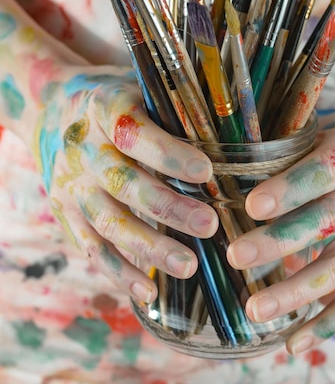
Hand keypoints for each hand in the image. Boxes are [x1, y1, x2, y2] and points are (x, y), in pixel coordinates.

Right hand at [37, 65, 217, 302]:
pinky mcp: (65, 213)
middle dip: (168, 207)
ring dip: (149, 246)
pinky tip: (149, 292)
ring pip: (109, 222)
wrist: (51, 113)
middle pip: (124, 183)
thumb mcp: (138, 91)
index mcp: (104, 109)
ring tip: (188, 266)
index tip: (207, 171)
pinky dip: (119, 272)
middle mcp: (83, 149)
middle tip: (209, 225)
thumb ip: (173, 112)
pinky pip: (92, 248)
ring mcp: (71, 185)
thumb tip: (235, 139)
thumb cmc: (116, 104)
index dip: (169, 154)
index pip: (136, 132)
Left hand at [227, 105, 334, 353]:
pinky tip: (292, 342)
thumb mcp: (330, 127)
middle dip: (280, 241)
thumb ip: (290, 145)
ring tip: (254, 310)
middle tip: (236, 255)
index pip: (322, 170)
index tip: (252, 205)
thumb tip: (229, 161)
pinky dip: (327, 323)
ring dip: (297, 291)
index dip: (289, 189)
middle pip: (327, 221)